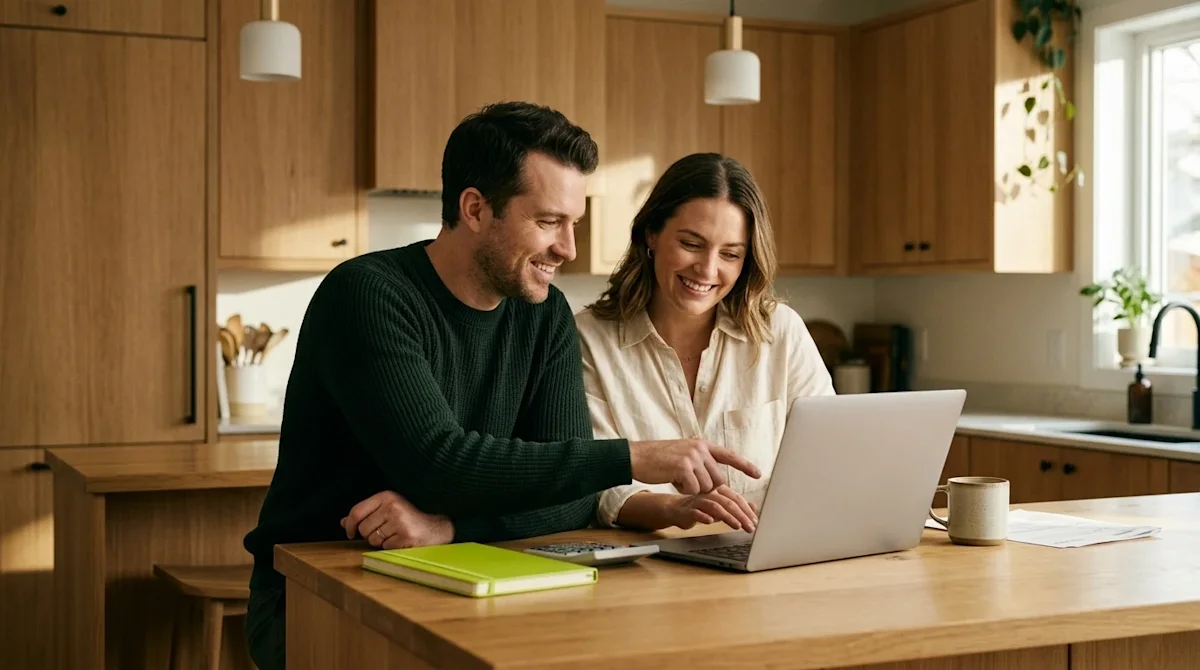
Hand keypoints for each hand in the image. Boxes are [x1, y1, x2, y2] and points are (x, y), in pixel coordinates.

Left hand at [341, 490, 453, 549]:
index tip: (350, 533)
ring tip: (394, 535)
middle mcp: (392, 506)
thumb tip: (343, 522)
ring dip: (380, 542)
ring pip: (373, 539)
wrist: (435, 527)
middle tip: (384, 532)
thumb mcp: (387, 510)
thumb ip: (365, 514)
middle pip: (363, 528)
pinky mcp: (405, 535)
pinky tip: (401, 540)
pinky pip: (385, 547)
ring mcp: (399, 521)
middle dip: (370, 535)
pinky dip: (390, 547)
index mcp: (386, 496)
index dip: (350, 525)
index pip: (357, 511)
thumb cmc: (408, 518)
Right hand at [628, 439, 760, 493]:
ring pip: (706, 487)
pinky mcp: (684, 466)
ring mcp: (692, 456)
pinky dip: (683, 490)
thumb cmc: (658, 460)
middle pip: (718, 479)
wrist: (637, 457)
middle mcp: (700, 448)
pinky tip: (672, 480)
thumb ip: (700, 462)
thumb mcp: (683, 454)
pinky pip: (693, 489)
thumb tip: (714, 481)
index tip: (758, 473)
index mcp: (702, 445)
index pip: (728, 455)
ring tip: (676, 478)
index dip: (744, 465)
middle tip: (687, 482)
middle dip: (706, 488)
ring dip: (692, 489)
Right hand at [666, 486, 757, 532]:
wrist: (676, 510)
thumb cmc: (700, 508)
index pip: (736, 498)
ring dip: (728, 517)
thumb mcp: (721, 507)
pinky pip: (696, 512)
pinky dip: (704, 517)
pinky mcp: (688, 510)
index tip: (755, 522)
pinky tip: (710, 522)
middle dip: (742, 516)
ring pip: (715, 506)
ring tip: (737, 526)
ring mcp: (698, 501)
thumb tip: (754, 507)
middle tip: (750, 528)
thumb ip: (736, 507)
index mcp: (719, 490)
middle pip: (728, 502)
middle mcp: (710, 493)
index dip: (747, 510)